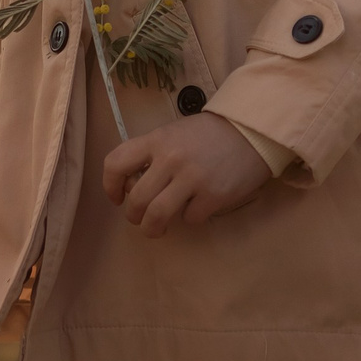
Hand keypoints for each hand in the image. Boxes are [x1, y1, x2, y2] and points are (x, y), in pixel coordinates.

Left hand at [101, 112, 274, 236]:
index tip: (117, 198)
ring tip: (155, 229)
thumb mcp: (173, 133)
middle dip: (132, 216)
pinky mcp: (213, 196)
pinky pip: (189, 218)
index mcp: (156, 140)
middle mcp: (170, 159)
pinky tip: (196, 207)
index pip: (116, 163)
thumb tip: (134, 184)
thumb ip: (153, 154)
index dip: (110, 186)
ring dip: (151, 228)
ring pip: (157, 216)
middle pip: (136, 199)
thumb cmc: (208, 134)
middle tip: (138, 218)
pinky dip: (189, 218)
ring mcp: (192, 179)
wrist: (250, 132)